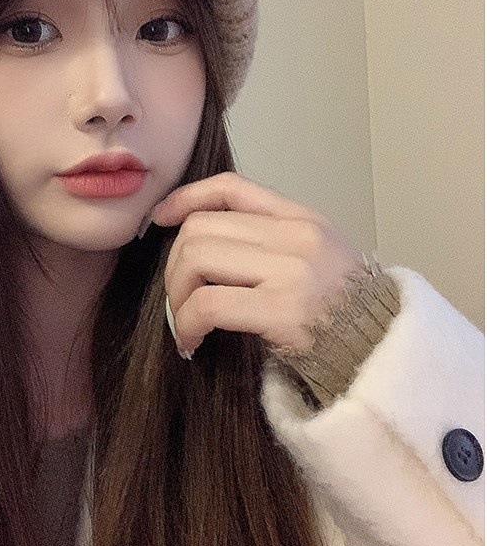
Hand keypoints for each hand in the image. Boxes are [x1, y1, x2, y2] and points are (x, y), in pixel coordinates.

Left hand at [148, 171, 364, 359]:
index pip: (231, 187)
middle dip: (174, 266)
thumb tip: (200, 239)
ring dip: (176, 295)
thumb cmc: (346, 318)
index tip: (159, 219)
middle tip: (179, 301)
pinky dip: (186, 323)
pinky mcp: (284, 309)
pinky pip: (208, 304)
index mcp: (302, 219)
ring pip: (196, 258)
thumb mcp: (318, 259)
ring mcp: (292, 270)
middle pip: (201, 228)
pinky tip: (191, 343)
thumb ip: (272, 242)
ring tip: (184, 323)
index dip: (185, 198)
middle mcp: (297, 236)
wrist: (386, 358)